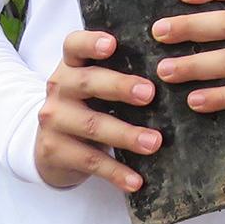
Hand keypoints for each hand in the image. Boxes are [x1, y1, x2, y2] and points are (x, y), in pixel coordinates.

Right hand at [35, 31, 159, 192]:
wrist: (49, 145)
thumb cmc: (88, 103)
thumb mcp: (96, 82)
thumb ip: (122, 69)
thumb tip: (175, 66)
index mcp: (72, 64)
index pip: (74, 45)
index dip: (91, 42)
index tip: (112, 44)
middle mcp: (59, 87)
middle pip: (87, 82)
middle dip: (120, 87)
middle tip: (149, 93)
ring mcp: (54, 120)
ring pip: (91, 124)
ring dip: (126, 135)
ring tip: (154, 142)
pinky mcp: (55, 151)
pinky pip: (89, 161)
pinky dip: (116, 172)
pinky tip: (136, 181)